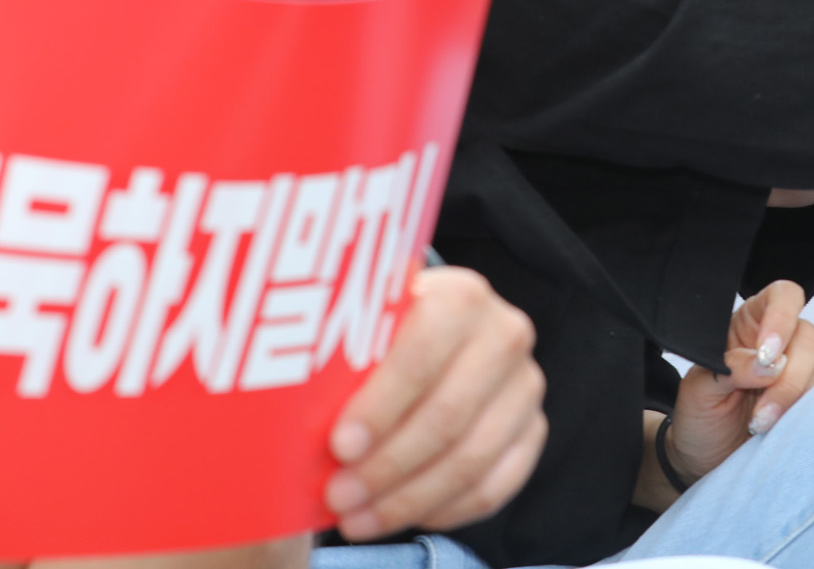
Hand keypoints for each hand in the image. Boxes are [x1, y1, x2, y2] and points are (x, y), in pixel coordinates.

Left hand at [323, 267, 544, 541]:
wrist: (440, 332)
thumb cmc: (382, 332)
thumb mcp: (364, 322)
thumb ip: (341, 350)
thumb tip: (280, 398)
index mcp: (461, 295)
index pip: (421, 355)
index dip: (379, 406)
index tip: (338, 446)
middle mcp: (505, 334)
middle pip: (448, 416)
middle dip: (386, 466)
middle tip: (338, 497)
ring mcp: (525, 385)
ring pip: (471, 460)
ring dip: (407, 499)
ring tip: (357, 519)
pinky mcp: (533, 429)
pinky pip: (494, 487)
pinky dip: (443, 510)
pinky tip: (400, 516)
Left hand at [664, 283, 813, 488]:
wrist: (707, 461)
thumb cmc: (699, 418)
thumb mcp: (700, 390)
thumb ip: (730, 369)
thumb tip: (768, 364)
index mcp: (751, 323)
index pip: (782, 297)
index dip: (781, 318)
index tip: (766, 356)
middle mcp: (784, 341)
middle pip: (808, 336)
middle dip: (788, 379)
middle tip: (761, 415)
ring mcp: (804, 370)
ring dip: (801, 398)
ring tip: (769, 426)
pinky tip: (792, 427)